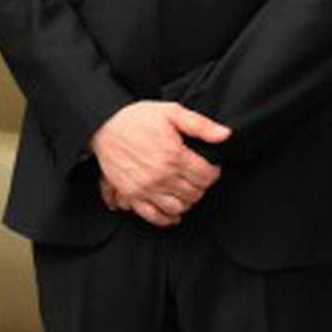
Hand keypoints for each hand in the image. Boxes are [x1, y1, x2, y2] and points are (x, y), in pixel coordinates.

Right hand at [90, 100, 231, 227]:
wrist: (105, 125)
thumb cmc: (138, 118)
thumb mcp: (172, 112)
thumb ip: (201, 125)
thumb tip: (225, 135)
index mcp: (174, 155)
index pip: (206, 176)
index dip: (213, 172)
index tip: (210, 167)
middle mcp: (161, 175)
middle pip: (194, 193)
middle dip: (201, 186)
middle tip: (198, 177)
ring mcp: (146, 188)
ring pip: (178, 207)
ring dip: (187, 202)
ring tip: (186, 190)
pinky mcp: (132, 195)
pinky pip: (154, 216)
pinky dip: (167, 219)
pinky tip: (174, 213)